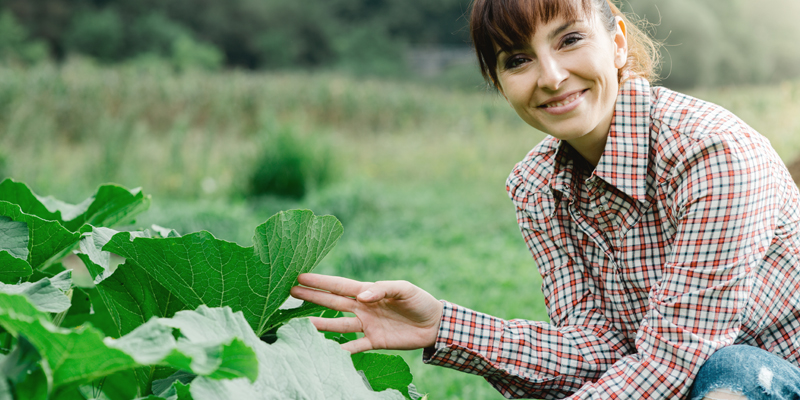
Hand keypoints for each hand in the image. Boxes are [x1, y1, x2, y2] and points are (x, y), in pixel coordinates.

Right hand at [290, 273, 443, 353]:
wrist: (435, 324)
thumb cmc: (420, 301)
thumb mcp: (404, 289)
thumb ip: (383, 289)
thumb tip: (362, 296)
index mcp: (369, 291)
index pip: (339, 285)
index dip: (320, 281)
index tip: (300, 276)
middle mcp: (363, 307)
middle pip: (333, 302)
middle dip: (312, 297)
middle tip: (290, 292)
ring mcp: (366, 325)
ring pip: (338, 324)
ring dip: (320, 323)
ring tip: (300, 324)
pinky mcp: (374, 342)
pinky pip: (353, 346)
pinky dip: (340, 349)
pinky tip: (325, 352)